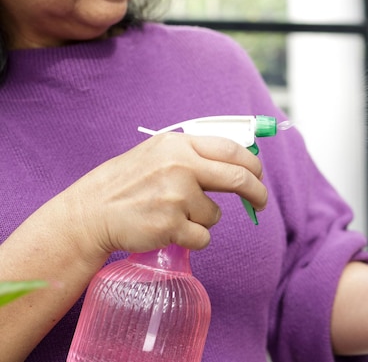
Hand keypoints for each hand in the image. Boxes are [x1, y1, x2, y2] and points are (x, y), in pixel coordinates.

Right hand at [57, 132, 266, 260]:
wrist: (90, 213)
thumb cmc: (126, 184)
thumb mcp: (158, 154)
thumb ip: (194, 156)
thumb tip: (238, 163)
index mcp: (178, 145)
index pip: (231, 150)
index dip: (252, 165)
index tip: (258, 176)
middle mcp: (180, 166)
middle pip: (238, 178)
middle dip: (257, 192)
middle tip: (261, 202)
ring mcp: (176, 196)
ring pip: (215, 214)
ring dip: (201, 220)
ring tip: (171, 215)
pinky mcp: (171, 225)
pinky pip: (203, 237)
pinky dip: (192, 238)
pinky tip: (168, 230)